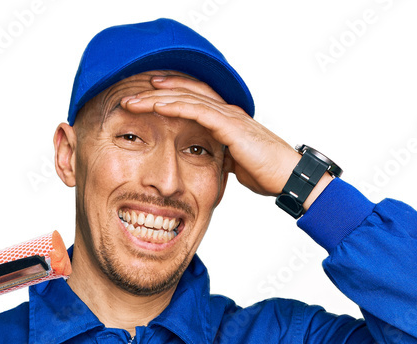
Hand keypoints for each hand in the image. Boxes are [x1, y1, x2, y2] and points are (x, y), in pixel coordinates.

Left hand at [120, 74, 302, 197]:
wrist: (287, 176)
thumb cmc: (266, 172)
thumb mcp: (234, 164)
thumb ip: (219, 157)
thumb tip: (206, 164)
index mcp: (225, 120)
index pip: (191, 101)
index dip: (168, 97)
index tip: (144, 100)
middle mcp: (225, 112)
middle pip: (184, 94)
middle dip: (154, 93)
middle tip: (128, 95)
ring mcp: (227, 116)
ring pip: (186, 97)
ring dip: (157, 97)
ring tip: (133, 99)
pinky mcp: (229, 125)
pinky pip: (197, 110)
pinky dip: (175, 105)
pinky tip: (157, 105)